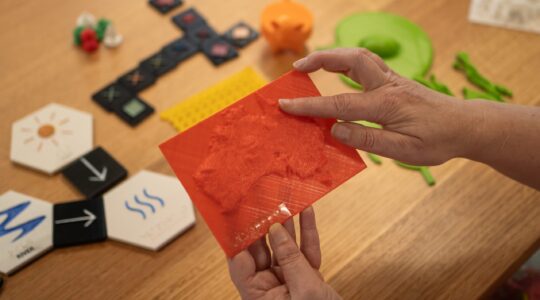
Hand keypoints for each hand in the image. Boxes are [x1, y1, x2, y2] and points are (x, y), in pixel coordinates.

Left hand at [227, 207, 341, 299]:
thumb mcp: (304, 291)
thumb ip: (290, 259)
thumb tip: (276, 230)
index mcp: (258, 297)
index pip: (240, 263)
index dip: (238, 237)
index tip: (238, 212)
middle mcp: (269, 289)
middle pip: (261, 251)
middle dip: (264, 224)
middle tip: (265, 199)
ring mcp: (288, 282)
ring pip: (284, 248)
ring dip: (288, 224)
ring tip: (287, 200)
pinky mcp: (306, 279)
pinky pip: (304, 252)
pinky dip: (307, 234)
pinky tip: (307, 214)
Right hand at [279, 48, 478, 165]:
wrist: (465, 126)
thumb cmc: (437, 141)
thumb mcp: (405, 151)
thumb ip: (369, 140)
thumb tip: (336, 130)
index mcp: (386, 105)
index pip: (340, 104)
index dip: (310, 106)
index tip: (285, 105)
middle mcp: (387, 85)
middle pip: (350, 59)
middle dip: (320, 60)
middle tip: (296, 68)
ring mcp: (392, 79)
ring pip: (359, 55)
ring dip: (332, 56)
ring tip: (310, 64)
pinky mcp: (395, 80)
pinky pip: (366, 63)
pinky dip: (346, 61)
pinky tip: (337, 69)